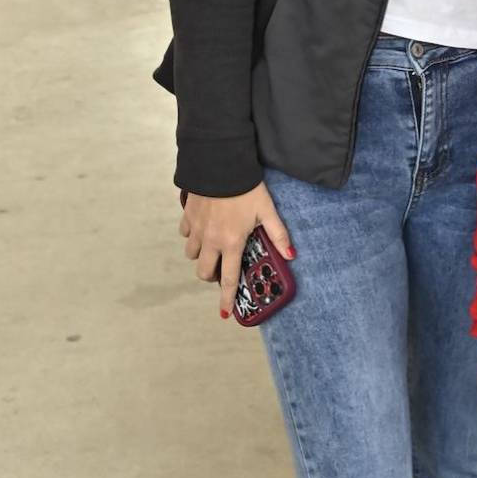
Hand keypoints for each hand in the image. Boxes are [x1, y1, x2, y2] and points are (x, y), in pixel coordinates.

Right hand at [179, 184, 292, 319]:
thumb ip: (279, 235)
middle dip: (211, 275)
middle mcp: (210, 240)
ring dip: (201, 255)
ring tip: (214, 245)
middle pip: (203, 272)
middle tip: (222, 267)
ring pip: (191, 254)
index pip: (228, 279)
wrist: (221, 164)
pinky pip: (185, 234)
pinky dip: (193, 235)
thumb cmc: (247, 189)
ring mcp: (196, 229)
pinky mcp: (188, 216)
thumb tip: (291, 255)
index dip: (226, 299)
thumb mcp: (268, 211)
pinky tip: (204, 227)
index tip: (225, 313)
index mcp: (231, 243)